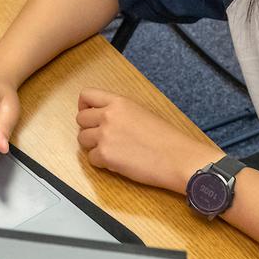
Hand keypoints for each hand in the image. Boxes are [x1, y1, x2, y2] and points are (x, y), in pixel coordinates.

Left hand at [76, 88, 216, 192]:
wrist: (178, 158)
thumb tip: (103, 117)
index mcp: (119, 102)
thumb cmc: (167, 138)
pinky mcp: (105, 156)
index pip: (86, 95)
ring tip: (112, 150)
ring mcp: (105, 136)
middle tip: (102, 137)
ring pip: (82, 139)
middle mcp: (108, 116)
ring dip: (93, 146)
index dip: (84, 106)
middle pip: (80, 119)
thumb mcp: (141, 113)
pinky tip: (118, 162)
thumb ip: (119, 112)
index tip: (89, 114)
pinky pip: (91, 159)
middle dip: (89, 129)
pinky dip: (101, 163)